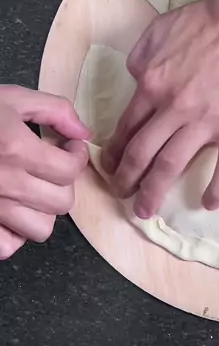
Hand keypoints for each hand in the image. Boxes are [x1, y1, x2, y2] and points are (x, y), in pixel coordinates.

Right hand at [0, 86, 89, 259]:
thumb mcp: (11, 98)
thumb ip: (54, 110)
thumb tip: (83, 133)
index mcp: (17, 149)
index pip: (70, 170)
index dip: (77, 158)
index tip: (69, 149)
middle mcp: (5, 183)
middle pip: (61, 203)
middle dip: (62, 183)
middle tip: (51, 169)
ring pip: (40, 229)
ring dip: (41, 211)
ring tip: (31, 191)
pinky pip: (7, 247)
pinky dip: (13, 235)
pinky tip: (9, 212)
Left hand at [102, 0, 218, 216]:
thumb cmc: (206, 18)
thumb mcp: (157, 31)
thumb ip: (140, 60)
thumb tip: (136, 82)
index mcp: (152, 84)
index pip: (126, 127)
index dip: (114, 152)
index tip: (110, 167)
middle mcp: (174, 107)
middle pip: (141, 153)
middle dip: (126, 180)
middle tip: (122, 195)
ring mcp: (207, 120)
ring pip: (172, 165)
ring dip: (155, 192)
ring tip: (146, 210)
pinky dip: (216, 188)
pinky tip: (209, 204)